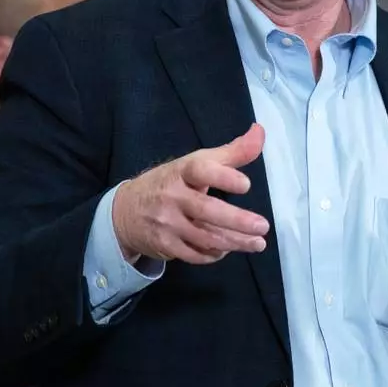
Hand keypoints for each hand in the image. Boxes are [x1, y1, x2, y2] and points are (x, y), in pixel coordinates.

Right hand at [112, 123, 269, 263]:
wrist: (125, 212)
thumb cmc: (170, 183)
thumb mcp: (195, 163)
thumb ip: (231, 152)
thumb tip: (260, 132)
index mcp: (181, 171)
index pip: (200, 170)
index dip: (222, 177)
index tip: (246, 184)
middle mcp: (172, 196)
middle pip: (206, 210)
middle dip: (236, 220)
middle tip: (262, 226)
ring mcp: (167, 223)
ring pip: (205, 237)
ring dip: (235, 242)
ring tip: (258, 243)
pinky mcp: (165, 246)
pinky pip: (195, 254)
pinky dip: (215, 253)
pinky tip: (229, 249)